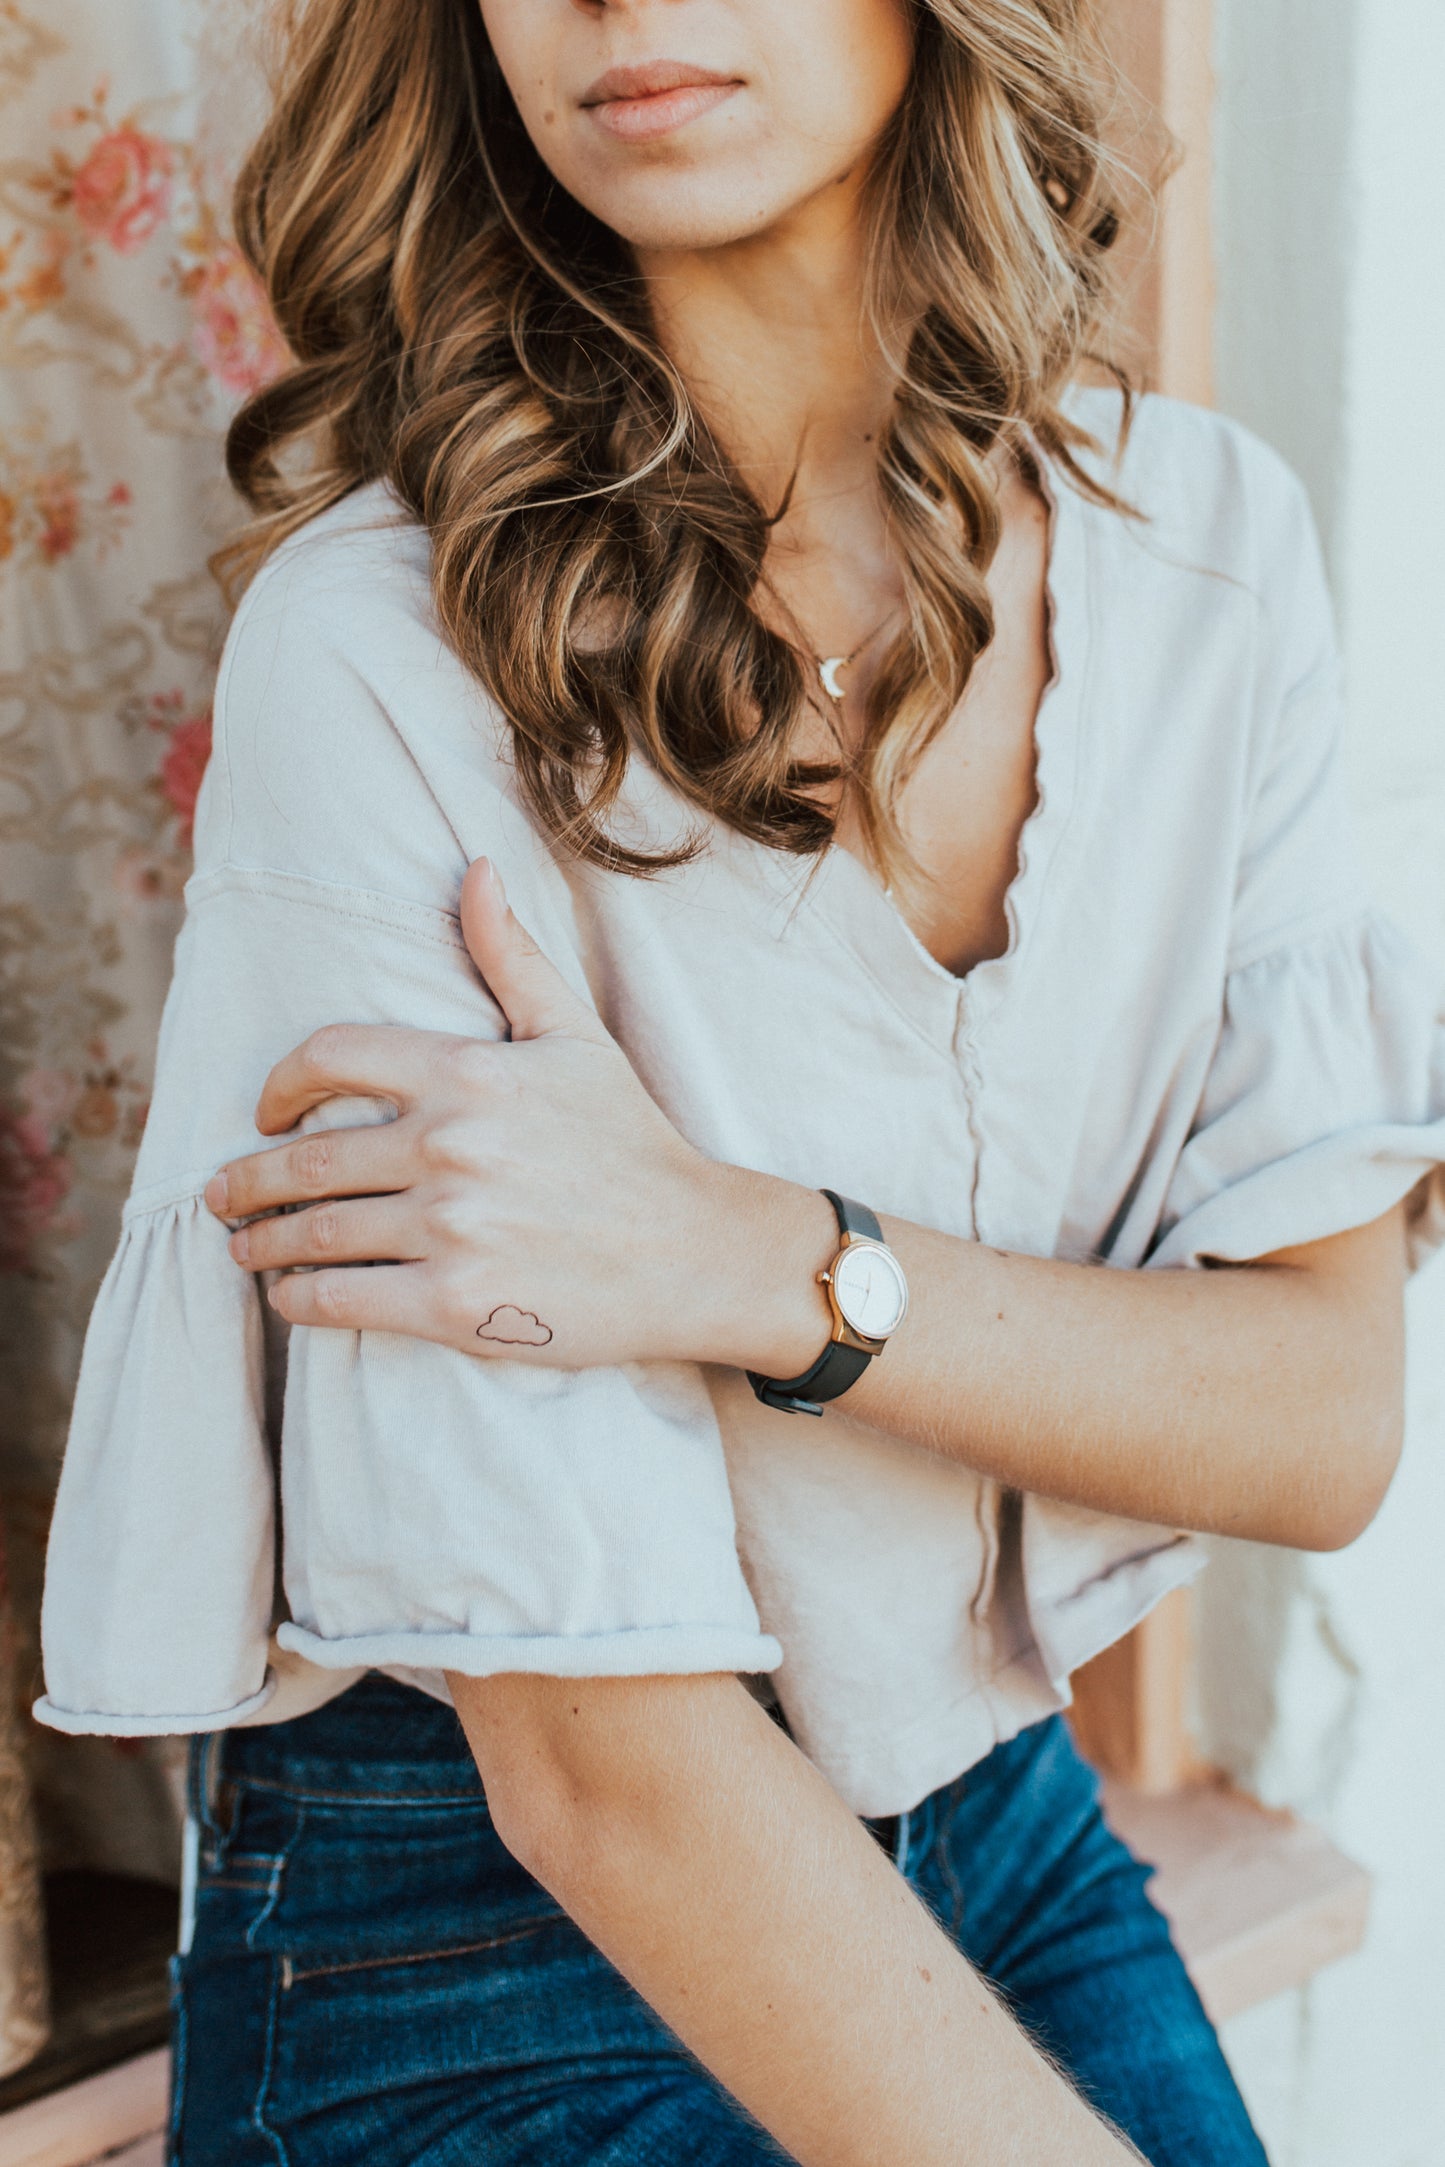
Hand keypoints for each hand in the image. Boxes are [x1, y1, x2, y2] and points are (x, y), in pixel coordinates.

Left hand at [206, 859, 833, 1371]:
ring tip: (244, 1250)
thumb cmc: (632, 1141)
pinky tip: (289, 1297)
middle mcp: (449, 1146)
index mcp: (468, 1073)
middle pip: (305, 1158)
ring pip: (314, 1233)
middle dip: (246, 1181)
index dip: (277, 1083)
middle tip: (223, 1196)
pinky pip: (339, 1299)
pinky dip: (296, 1300)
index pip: (330, 1056)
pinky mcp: (454, 1304)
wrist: (695, 1251)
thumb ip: (511, 956)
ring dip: (261, 1244)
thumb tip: (473, 868)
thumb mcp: (576, 1036)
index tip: (262, 1111)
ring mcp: (450, 1229)